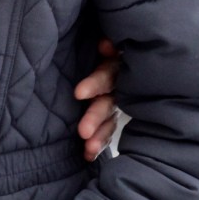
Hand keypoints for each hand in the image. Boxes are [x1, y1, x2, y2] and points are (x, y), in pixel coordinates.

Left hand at [73, 38, 120, 160]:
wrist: (113, 48)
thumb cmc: (103, 44)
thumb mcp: (108, 44)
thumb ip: (109, 45)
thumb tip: (105, 46)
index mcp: (116, 66)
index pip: (106, 76)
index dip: (95, 85)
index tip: (78, 94)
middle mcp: (120, 86)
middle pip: (108, 103)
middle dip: (96, 117)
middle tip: (82, 132)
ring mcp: (118, 101)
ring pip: (110, 120)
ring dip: (100, 135)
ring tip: (87, 149)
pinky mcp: (112, 112)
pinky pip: (108, 129)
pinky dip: (99, 142)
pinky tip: (87, 155)